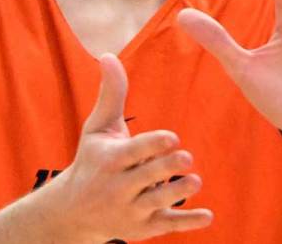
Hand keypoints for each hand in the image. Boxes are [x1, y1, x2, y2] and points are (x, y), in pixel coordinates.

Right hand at [43, 54, 212, 240]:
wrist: (73, 212)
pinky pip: (167, 226)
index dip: (152, 146)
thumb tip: (107, 55)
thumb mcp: (97, 128)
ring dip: (177, 193)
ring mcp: (131, 209)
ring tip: (194, 181)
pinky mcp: (143, 228)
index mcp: (110, 160)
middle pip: (146, 177)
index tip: (171, 137)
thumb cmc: (91, 160)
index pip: (133, 152)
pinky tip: (208, 215)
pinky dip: (187, 223)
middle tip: (186, 158)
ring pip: (157, 203)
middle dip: (166, 169)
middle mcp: (118, 187)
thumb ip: (111, 93)